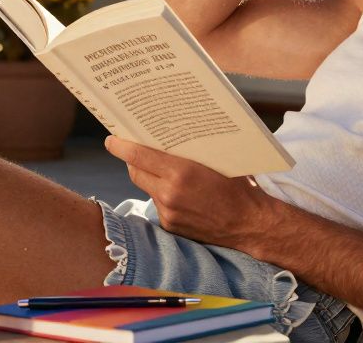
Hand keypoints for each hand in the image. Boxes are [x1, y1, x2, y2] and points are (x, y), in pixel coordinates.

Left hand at [103, 136, 276, 250]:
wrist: (251, 224)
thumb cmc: (240, 186)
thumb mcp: (218, 160)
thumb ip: (190, 152)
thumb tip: (170, 137)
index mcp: (181, 172)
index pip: (138, 156)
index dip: (121, 146)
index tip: (111, 139)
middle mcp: (169, 194)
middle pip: (136, 172)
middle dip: (132, 160)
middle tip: (133, 148)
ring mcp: (168, 212)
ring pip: (147, 188)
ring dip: (149, 177)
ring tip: (160, 169)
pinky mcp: (171, 226)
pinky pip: (158, 205)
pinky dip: (162, 195)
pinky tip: (177, 191)